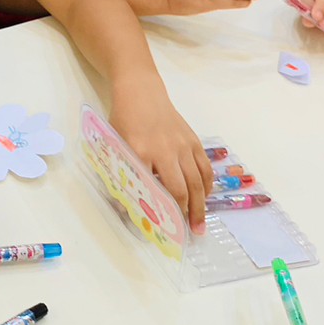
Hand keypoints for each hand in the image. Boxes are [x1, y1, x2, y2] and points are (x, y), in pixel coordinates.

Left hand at [110, 78, 213, 233]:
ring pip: (196, 180)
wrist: (141, 92)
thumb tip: (127, 205)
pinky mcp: (194, 140)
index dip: (159, 210)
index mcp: (140, 151)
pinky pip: (205, 167)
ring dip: (200, 204)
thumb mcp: (116, 145)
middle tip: (190, 232)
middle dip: (187, 213)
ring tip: (200, 223)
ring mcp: (182, 145)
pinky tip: (204, 197)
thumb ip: (124, 172)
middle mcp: (165, 150)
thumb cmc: (124, 120)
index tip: (163, 228)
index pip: (152, 188)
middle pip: (181, 188)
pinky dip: (206, 185)